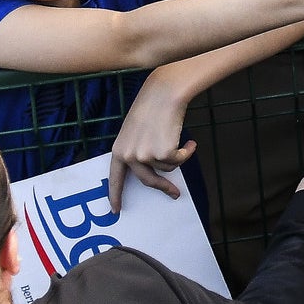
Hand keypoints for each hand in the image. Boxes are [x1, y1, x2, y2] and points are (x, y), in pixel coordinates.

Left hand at [108, 61, 201, 204]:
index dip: (115, 195)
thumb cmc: (152, 108)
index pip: (115, 178)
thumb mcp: (135, 132)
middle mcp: (129, 156)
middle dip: (164, 187)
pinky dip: (187, 152)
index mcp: (119, 150)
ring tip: (178, 137)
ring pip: (167, 168)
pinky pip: (179, 161)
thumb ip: (136, 151)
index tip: (116, 210)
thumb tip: (151, 171)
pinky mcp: (163, 154)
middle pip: (148, 181)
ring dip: (177, 156)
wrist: (164, 94)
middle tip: (175, 194)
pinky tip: (189, 141)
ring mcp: (146, 156)